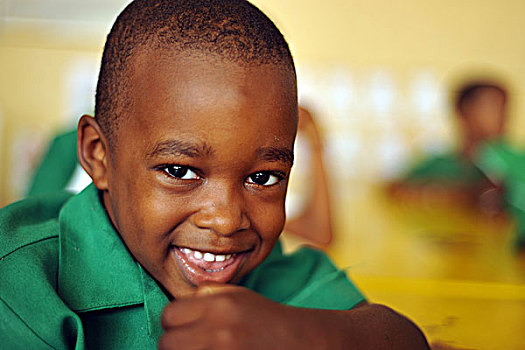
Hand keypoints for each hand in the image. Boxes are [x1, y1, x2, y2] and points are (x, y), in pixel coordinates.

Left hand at [159, 283, 310, 349]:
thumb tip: (177, 305)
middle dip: (174, 344)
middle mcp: (220, 330)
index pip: (169, 314)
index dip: (172, 322)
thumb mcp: (238, 296)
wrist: (300, 341)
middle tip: (188, 344)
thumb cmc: (266, 319)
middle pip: (168, 343)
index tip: (182, 328)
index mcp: (219, 305)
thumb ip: (206, 295)